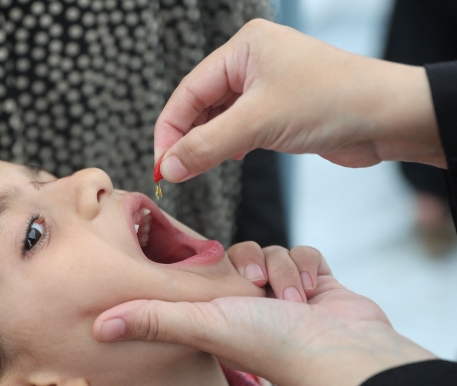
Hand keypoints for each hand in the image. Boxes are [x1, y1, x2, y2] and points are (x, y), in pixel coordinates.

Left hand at [94, 246, 435, 385]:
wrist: (344, 353)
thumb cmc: (271, 344)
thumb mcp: (202, 325)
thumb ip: (152, 320)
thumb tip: (97, 328)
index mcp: (215, 318)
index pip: (199, 278)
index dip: (205, 270)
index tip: (214, 273)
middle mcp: (246, 308)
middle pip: (239, 258)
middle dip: (254, 268)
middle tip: (258, 291)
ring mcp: (282, 297)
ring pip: (273, 253)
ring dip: (283, 272)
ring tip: (291, 302)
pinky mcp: (314, 286)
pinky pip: (303, 254)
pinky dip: (308, 269)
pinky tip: (312, 294)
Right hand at [154, 19, 443, 182]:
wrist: (387, 117)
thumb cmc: (331, 102)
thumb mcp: (258, 124)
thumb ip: (207, 146)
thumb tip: (168, 168)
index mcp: (243, 49)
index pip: (189, 91)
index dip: (170, 129)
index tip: (161, 164)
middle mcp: (252, 62)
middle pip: (201, 103)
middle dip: (188, 138)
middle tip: (175, 172)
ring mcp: (267, 85)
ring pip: (220, 118)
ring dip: (209, 144)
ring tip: (199, 168)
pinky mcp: (279, 109)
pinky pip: (240, 127)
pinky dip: (230, 145)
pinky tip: (232, 158)